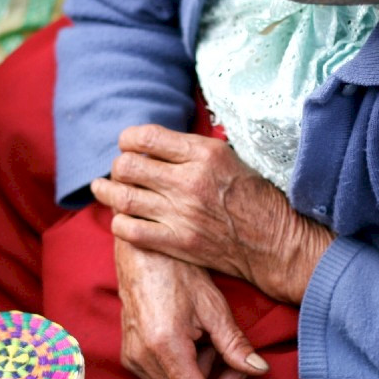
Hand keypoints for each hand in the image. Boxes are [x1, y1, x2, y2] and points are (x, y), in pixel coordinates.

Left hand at [92, 124, 333, 302]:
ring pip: (124, 198)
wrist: (276, 242)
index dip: (128, 139)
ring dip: (107, 192)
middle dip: (118, 166)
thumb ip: (193, 149)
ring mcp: (181, 214)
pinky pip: (131, 231)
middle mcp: (188, 181)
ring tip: (102, 189)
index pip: (146, 137)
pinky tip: (120, 219)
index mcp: (203, 154)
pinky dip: (119, 223)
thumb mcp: (231, 158)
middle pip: (128, 166)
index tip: (128, 145)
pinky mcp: (178, 242)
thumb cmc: (255, 197)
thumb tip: (159, 141)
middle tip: (121, 171)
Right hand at [115, 236, 266, 378]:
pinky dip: (190, 376)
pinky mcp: (131, 355)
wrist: (139, 252)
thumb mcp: (213, 305)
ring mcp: (133, 358)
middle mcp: (143, 358)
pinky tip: (202, 351)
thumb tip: (259, 371)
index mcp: (164, 346)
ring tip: (221, 352)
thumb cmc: (176, 270)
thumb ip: (235, 345)